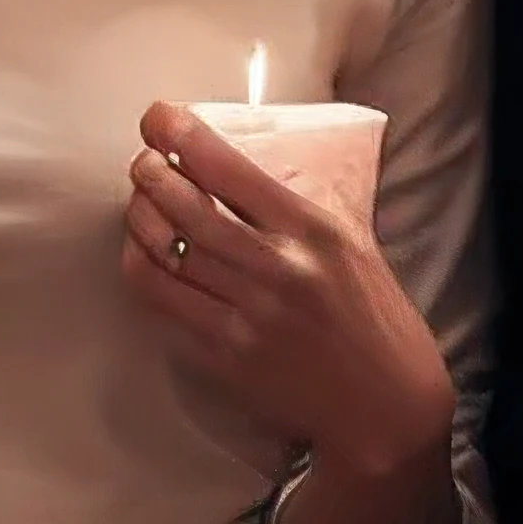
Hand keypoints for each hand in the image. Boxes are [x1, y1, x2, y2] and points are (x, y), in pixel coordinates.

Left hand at [122, 105, 456, 483]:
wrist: (384, 407)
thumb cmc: (375, 319)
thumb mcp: (355, 246)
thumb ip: (302, 209)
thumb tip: (245, 168)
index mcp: (314, 232)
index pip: (230, 170)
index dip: (181, 136)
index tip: (158, 116)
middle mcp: (277, 269)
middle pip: (185, 207)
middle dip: (149, 174)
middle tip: (142, 162)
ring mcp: (247, 316)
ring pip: (163, 253)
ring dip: (138, 218)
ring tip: (139, 203)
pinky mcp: (225, 356)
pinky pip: (163, 303)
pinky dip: (141, 269)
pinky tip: (142, 254)